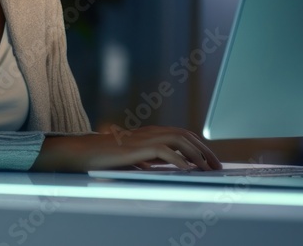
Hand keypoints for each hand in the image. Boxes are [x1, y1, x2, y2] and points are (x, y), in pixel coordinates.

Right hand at [31, 125, 221, 172]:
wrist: (85, 152)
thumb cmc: (106, 156)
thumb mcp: (133, 158)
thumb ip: (148, 159)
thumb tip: (161, 166)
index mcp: (151, 133)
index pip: (183, 135)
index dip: (199, 146)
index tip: (211, 160)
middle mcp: (151, 132)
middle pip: (186, 136)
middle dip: (204, 151)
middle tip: (216, 166)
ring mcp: (145, 138)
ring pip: (179, 140)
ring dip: (196, 155)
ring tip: (206, 168)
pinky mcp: (138, 147)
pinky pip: (164, 151)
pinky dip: (179, 160)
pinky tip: (187, 169)